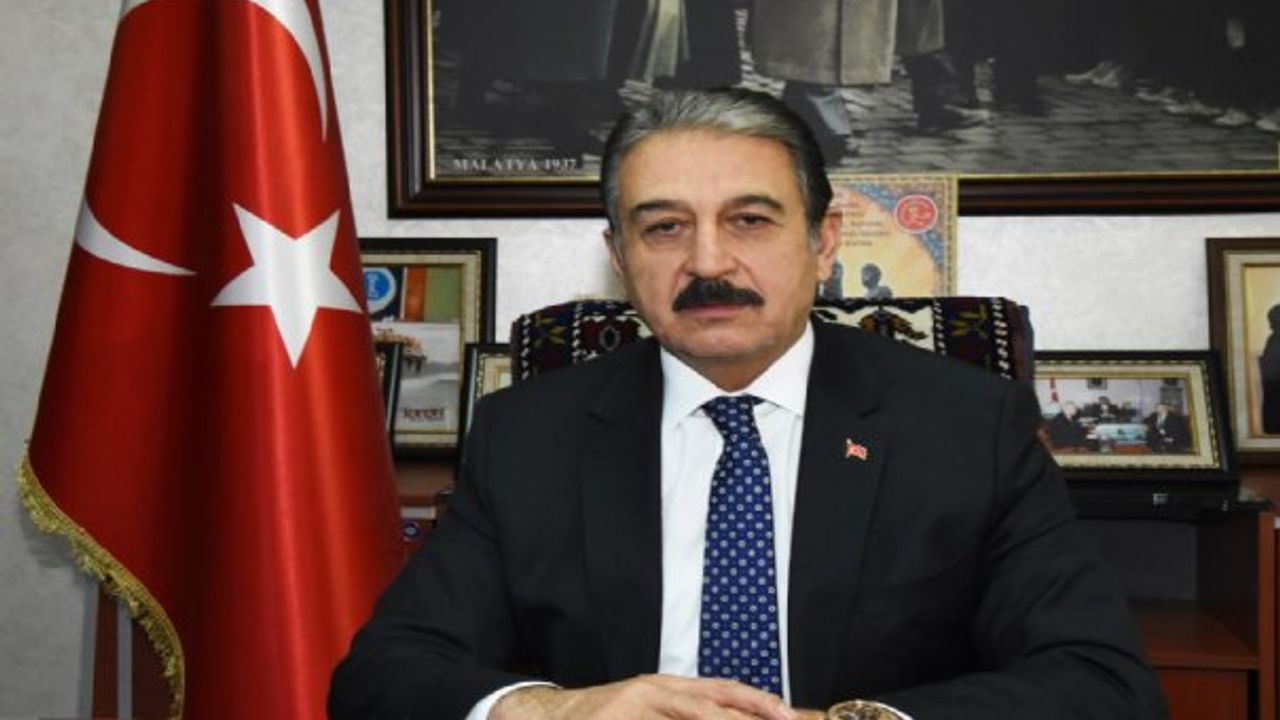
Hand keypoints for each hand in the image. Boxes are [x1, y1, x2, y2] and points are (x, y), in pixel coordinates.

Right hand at [491, 674, 799, 719]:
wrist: (545, 716)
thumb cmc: (606, 718)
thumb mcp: (650, 711)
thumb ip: (687, 715)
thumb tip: (728, 715)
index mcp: (669, 688)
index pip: (725, 692)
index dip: (760, 704)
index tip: (792, 716)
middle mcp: (656, 692)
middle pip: (715, 708)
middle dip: (752, 718)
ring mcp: (635, 707)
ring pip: (695, 718)